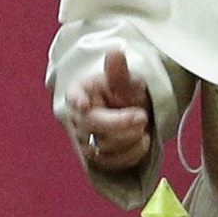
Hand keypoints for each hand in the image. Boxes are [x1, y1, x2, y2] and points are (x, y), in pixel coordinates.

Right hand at [66, 49, 152, 171]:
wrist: (133, 114)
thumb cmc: (125, 93)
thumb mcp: (125, 79)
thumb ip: (119, 71)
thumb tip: (116, 52)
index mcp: (80, 92)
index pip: (74, 96)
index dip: (77, 101)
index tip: (83, 105)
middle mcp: (77, 118)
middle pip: (91, 125)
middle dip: (119, 123)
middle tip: (142, 116)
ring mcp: (84, 141)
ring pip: (102, 148)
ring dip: (129, 138)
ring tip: (143, 126)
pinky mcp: (96, 160)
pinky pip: (111, 163)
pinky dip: (132, 154)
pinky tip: (143, 141)